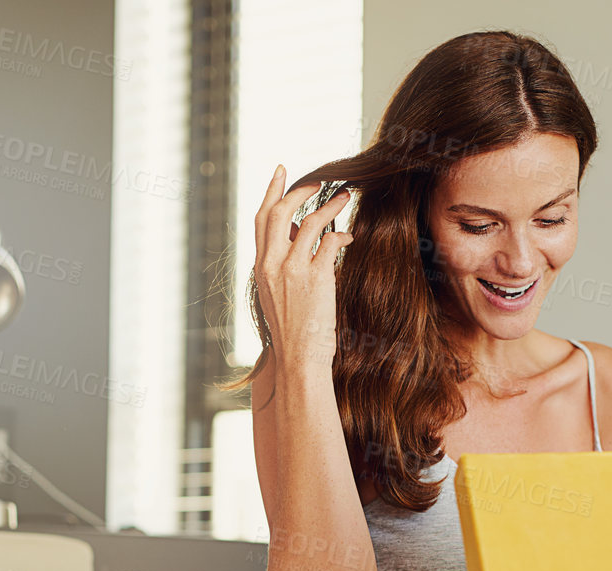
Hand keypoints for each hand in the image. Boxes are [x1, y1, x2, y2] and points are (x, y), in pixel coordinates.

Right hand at [252, 165, 352, 370]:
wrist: (298, 358)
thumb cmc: (293, 331)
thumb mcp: (277, 293)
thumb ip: (283, 262)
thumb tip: (298, 232)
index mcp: (261, 266)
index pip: (261, 218)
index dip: (271, 191)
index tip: (282, 171)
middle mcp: (272, 264)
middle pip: (281, 211)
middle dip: (301, 190)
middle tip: (320, 180)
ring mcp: (293, 270)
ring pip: (310, 221)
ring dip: (330, 205)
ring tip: (346, 196)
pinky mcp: (316, 278)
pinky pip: (331, 241)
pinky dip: (342, 234)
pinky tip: (351, 236)